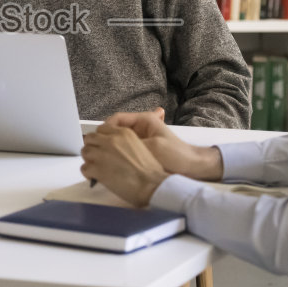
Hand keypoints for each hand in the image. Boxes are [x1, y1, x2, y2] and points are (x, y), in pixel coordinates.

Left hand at [80, 125, 170, 207]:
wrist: (152, 184)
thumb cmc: (150, 170)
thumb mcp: (141, 146)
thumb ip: (124, 143)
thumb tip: (113, 148)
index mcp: (123, 133)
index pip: (101, 129)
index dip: (100, 138)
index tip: (101, 145)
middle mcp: (111, 141)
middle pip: (90, 138)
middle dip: (92, 147)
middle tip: (96, 156)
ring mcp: (103, 154)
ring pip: (85, 151)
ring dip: (89, 160)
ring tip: (96, 168)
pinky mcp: (97, 169)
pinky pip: (84, 168)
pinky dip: (88, 173)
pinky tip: (95, 177)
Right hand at [101, 110, 222, 180]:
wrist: (191, 168)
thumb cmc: (176, 154)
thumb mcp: (154, 147)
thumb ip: (133, 143)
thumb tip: (111, 143)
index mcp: (144, 120)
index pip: (116, 119)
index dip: (105, 128)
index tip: (97, 139)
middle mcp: (140, 127)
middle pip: (115, 129)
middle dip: (105, 138)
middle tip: (95, 149)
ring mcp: (140, 139)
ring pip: (118, 140)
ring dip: (110, 147)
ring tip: (101, 156)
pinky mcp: (141, 150)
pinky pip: (124, 149)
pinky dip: (117, 154)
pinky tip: (112, 162)